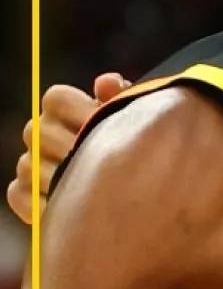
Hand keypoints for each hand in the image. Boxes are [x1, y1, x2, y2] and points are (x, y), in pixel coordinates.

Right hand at [6, 73, 128, 222]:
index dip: (79, 109)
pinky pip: (20, 195)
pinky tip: (73, 205)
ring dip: (62, 176)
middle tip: (102, 159)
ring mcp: (29, 163)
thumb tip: (106, 83)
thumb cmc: (133, 142)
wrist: (135, 187)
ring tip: (94, 184)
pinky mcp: (24, 193)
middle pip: (38, 131)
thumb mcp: (135, 116)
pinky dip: (43, 202)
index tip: (103, 122)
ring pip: (29, 164)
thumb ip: (120, 97)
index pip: (56, 98)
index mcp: (63, 106)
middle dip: (72, 146)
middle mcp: (41, 131)